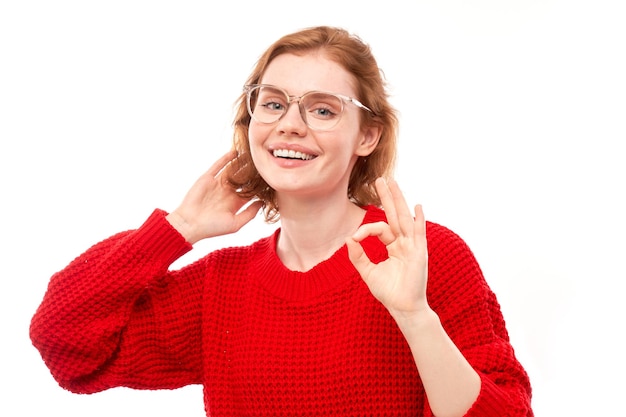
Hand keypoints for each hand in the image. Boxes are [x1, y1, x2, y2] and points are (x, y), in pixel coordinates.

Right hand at [166, 150, 262, 243]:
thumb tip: (263, 202)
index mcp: (236, 202)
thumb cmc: (213, 228)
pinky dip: (226, 158)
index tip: (270, 177)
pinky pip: (218, 166)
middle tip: (264, 160)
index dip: (260, 184)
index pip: (251, 190)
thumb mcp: (236, 224)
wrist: (190, 224)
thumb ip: (250, 213)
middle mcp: (228, 192)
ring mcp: (218, 184)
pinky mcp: (207, 178)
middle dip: (253, 171)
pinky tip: (235, 152)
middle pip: (243, 178)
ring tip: (252, 153)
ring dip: (241, 162)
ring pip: (232, 170)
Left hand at [346, 178, 428, 317]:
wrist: (403, 308)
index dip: (365, 230)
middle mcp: (404, 242)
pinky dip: (419, 220)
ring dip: (398, 200)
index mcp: (393, 245)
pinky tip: (418, 206)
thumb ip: (358, 256)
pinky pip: (419, 233)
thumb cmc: (389, 292)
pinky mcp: (419, 253)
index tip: (354, 238)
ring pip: (404, 218)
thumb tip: (348, 238)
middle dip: (387, 196)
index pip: (380, 228)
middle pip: (394, 214)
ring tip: (392, 182)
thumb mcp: (368, 272)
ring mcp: (413, 246)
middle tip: (380, 178)